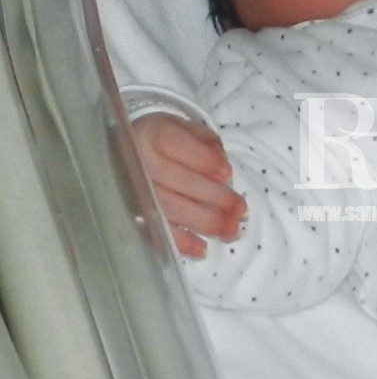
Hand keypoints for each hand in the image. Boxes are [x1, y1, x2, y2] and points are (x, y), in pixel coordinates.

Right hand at [132, 113, 246, 257]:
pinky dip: (179, 242)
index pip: (176, 145)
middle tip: (241, 209)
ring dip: (204, 222)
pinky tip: (202, 249)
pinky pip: (155, 231)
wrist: (134, 153)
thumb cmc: (170, 142)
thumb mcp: (188, 130)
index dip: (202, 161)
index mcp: (154, 133)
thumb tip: (221, 162)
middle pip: (176, 181)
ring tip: (232, 230)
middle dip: (213, 197)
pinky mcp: (134, 215)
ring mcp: (134, 190)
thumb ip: (206, 141)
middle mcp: (139, 161)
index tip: (227, 173)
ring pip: (169, 208)